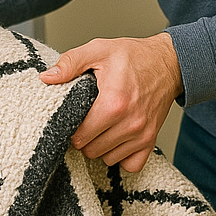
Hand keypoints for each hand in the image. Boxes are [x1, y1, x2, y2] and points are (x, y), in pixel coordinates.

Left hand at [40, 33, 182, 172]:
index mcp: (113, 102)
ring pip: (107, 159)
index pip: (79, 135)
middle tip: (87, 118)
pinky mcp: (150, 141)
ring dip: (101, 146)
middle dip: (84, 137)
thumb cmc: (133, 56)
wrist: (168, 62)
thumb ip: (71, 62)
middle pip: (90, 150)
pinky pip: (129, 165)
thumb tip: (47, 78)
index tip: (74, 115)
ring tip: (102, 125)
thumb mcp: (99, 50)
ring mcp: (142, 134)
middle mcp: (129, 123)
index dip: (71, 126)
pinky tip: (116, 138)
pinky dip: (121, 156)